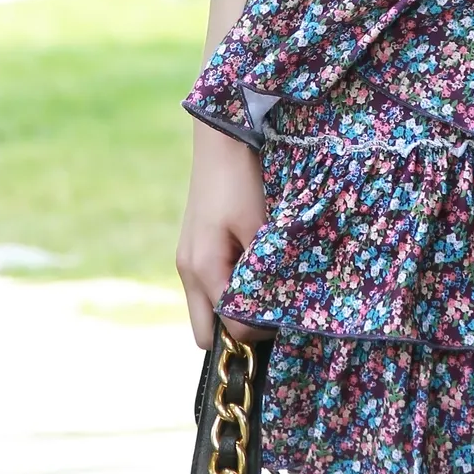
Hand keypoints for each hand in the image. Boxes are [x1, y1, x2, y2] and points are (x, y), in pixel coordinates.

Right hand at [175, 120, 273, 349]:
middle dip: (236, 333)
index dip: (261, 331)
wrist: (222, 139)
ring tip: (262, 292)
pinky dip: (224, 291)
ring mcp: (186, 260)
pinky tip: (249, 272)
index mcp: (204, 269)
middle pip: (205, 333)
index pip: (232, 328)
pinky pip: (206, 288)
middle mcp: (188, 271)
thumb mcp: (261, 227)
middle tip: (268, 315)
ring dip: (229, 311)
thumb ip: (266, 272)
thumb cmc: (243, 180)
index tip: (287, 316)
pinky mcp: (191, 248)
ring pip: (203, 311)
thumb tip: (278, 311)